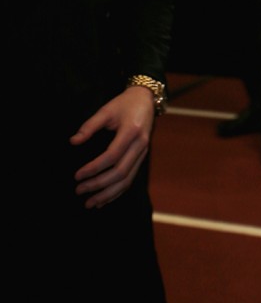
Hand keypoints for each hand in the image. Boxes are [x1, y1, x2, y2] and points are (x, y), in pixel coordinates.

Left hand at [69, 87, 155, 208]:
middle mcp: (140, 145)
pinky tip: (104, 200)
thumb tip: (73, 142)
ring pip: (127, 180)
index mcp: (131, 131)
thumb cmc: (124, 104)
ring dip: (108, 194)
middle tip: (79, 190)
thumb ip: (90, 125)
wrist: (145, 100)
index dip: (94, 168)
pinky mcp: (142, 157)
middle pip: (120, 172)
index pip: (112, 156)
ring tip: (90, 203)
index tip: (77, 176)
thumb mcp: (106, 110)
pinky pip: (131, 179)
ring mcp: (143, 153)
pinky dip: (117, 192)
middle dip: (99, 185)